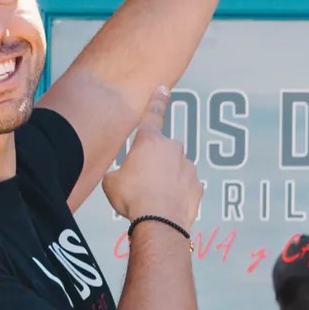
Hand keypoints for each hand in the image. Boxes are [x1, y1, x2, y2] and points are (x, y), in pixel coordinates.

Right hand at [104, 87, 205, 227]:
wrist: (159, 220)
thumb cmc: (132, 198)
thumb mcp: (111, 183)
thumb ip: (117, 172)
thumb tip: (119, 176)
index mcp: (149, 142)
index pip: (152, 115)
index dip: (156, 101)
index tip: (163, 88)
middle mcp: (172, 148)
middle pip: (162, 151)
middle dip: (154, 163)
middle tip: (141, 183)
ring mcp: (188, 166)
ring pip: (175, 169)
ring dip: (166, 180)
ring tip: (153, 199)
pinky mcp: (197, 184)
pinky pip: (185, 186)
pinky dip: (177, 194)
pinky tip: (166, 206)